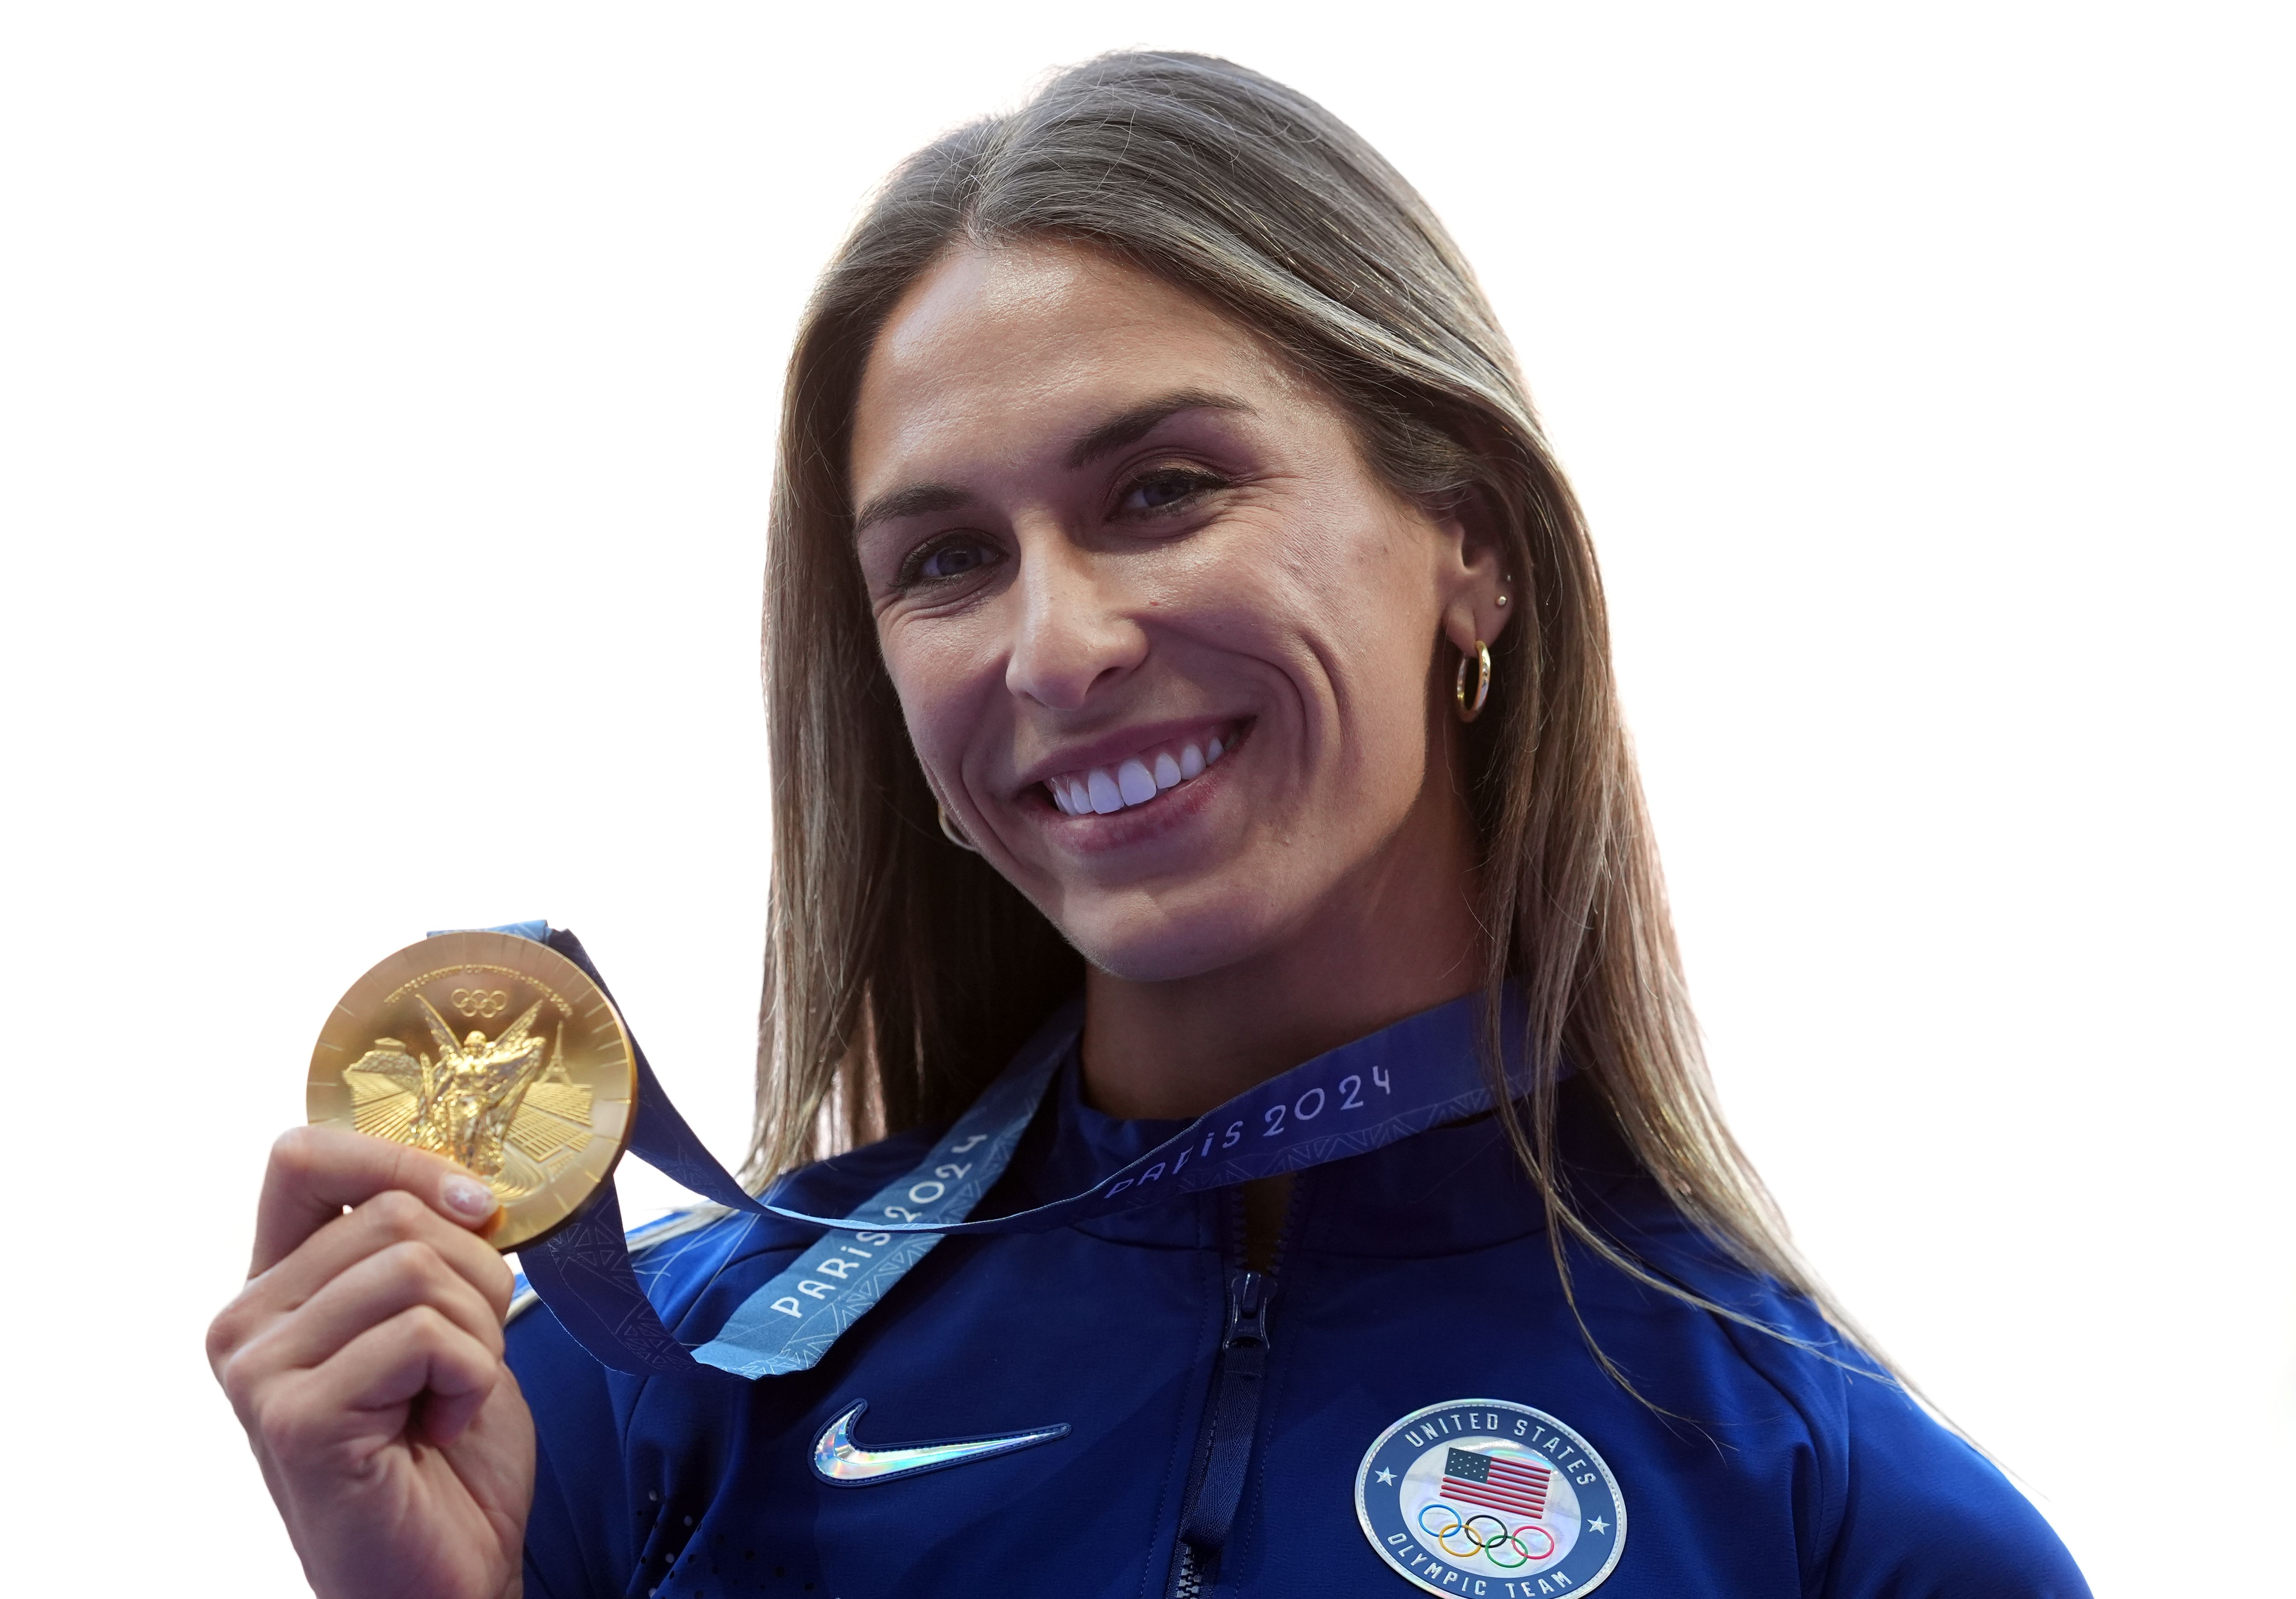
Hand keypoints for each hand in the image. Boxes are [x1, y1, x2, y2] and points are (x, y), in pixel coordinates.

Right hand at [208, 1126, 534, 1598]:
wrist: (449, 1573)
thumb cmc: (448, 1453)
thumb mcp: (442, 1318)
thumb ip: (424, 1246)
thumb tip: (465, 1180)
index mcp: (276, 1285)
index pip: (302, 1156)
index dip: (401, 1158)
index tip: (475, 1205)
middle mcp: (247, 1323)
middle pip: (392, 1211)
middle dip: (476, 1272)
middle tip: (468, 1353)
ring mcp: (261, 1373)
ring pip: (417, 1268)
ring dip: (479, 1332)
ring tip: (451, 1396)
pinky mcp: (297, 1418)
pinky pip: (425, 1336)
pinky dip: (470, 1378)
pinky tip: (439, 1429)